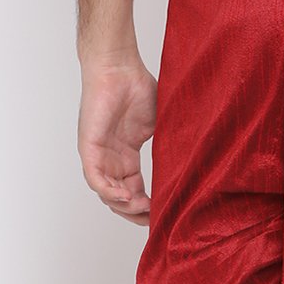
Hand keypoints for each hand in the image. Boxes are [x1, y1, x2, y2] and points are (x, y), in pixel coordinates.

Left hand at [77, 55, 156, 224]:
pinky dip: (109, 192)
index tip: (163, 212)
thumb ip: (169, 146)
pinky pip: (95, 179)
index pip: (133, 191)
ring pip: (106, 193)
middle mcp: (110, 159)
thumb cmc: (138, 88)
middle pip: (119, 198)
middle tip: (154, 216)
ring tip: (143, 208)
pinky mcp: (88, 147)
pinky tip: (126, 197)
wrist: (119, 68)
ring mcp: (98, 155)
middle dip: (136, 212)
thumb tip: (195, 163)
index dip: (146, 205)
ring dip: (124, 206)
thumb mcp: (160, 126)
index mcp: (125, 157)